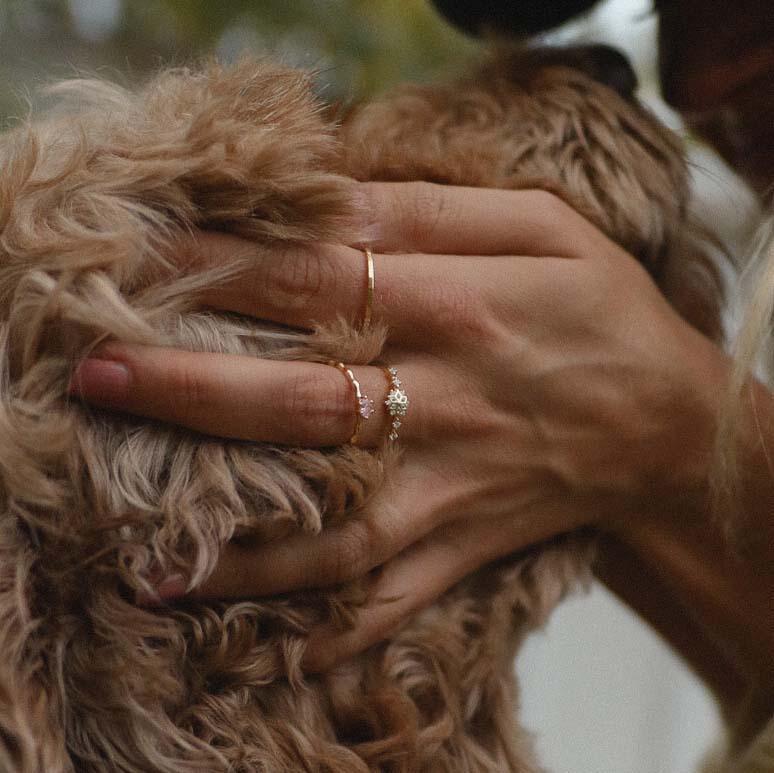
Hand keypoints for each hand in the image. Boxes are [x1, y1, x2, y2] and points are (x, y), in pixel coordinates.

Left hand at [71, 182, 723, 668]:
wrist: (673, 426)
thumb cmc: (603, 312)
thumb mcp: (544, 227)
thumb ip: (436, 211)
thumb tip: (332, 201)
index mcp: (459, 308)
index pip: (312, 282)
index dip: (218, 269)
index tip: (137, 262)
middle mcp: (446, 402)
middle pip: (299, 400)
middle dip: (190, 391)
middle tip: (96, 380)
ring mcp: (454, 488)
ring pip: (331, 527)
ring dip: (237, 546)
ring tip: (146, 559)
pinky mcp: (467, 543)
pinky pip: (393, 598)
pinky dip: (332, 633)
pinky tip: (269, 655)